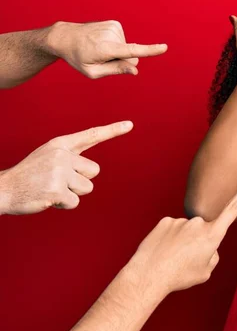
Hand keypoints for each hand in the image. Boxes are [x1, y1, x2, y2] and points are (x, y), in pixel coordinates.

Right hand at [0, 121, 132, 214]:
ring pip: (87, 188)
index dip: (112, 130)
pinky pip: (75, 202)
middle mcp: (61, 155)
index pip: (91, 135)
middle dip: (80, 181)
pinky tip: (47, 198)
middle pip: (94, 171)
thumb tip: (93, 170)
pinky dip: (64, 205)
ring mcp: (59, 172)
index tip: (130, 125)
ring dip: (72, 193)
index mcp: (60, 145)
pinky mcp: (56, 190)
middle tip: (57, 181)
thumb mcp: (49, 158)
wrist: (4, 189)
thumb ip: (71, 158)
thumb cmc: (30, 176)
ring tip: (51, 189)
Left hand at [47, 21, 167, 78]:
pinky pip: (124, 42)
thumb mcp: (93, 72)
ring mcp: (114, 27)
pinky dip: (115, 45)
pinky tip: (101, 43)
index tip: (164, 47)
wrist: (65, 37)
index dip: (150, 51)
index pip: (132, 51)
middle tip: (100, 58)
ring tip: (98, 49)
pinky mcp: (115, 24)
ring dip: (116, 53)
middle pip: (129, 57)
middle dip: (120, 61)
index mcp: (106, 48)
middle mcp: (112, 35)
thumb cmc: (78, 57)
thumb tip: (135, 70)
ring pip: (127, 49)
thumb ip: (115, 71)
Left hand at [130, 177, 236, 294]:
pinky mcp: (165, 221)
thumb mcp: (205, 272)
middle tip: (185, 259)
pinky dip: (169, 239)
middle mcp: (198, 223)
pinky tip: (163, 250)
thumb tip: (209, 246)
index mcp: (212, 235)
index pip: (233, 210)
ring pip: (186, 230)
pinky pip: (172, 229)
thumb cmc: (179, 276)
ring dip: (182, 241)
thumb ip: (212, 256)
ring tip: (172, 257)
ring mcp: (181, 221)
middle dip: (198, 241)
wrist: (149, 275)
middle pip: (204, 230)